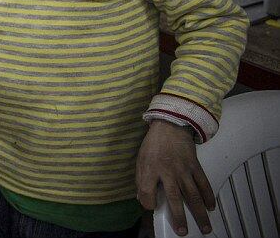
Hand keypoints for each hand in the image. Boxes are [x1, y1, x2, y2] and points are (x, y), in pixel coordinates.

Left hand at [136, 120, 215, 235]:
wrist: (170, 125)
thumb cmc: (154, 144)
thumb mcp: (141, 160)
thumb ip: (141, 180)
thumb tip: (143, 199)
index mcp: (150, 169)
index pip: (147, 192)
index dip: (148, 202)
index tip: (151, 207)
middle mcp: (168, 171)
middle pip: (174, 198)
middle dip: (179, 216)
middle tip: (182, 231)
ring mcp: (183, 169)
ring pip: (193, 195)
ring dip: (199, 212)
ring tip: (204, 228)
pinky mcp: (195, 166)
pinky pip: (204, 183)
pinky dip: (209, 196)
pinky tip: (211, 207)